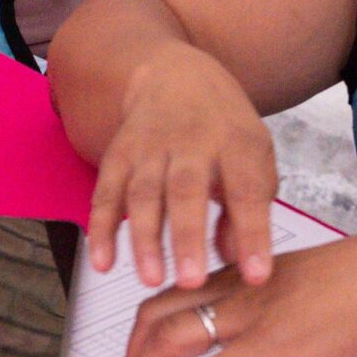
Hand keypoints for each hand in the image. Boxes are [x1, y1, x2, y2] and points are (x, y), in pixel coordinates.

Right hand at [86, 40, 278, 290]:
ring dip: (144, 239)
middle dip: (187, 238)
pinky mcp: (118, 155)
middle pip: (186, 191)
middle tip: (191, 281)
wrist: (174, 74)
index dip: (251, 235)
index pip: (246, 191)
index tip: (254, 275)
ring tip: (150, 279)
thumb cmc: (222, 126)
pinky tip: (103, 261)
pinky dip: (102, 229)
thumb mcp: (254, 156)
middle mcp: (191, 143)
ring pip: (143, 195)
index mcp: (235, 143)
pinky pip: (106, 194)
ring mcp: (149, 148)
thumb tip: (235, 259)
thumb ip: (250, 208)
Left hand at [124, 231, 356, 356]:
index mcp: (237, 274)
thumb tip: (266, 324)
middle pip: (155, 313)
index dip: (150, 323)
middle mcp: (232, 290)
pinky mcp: (268, 344)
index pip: (172, 292)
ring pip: (169, 339)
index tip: (152, 350)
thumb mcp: (299, 282)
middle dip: (135, 349)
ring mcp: (247, 316)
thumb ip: (272, 299)